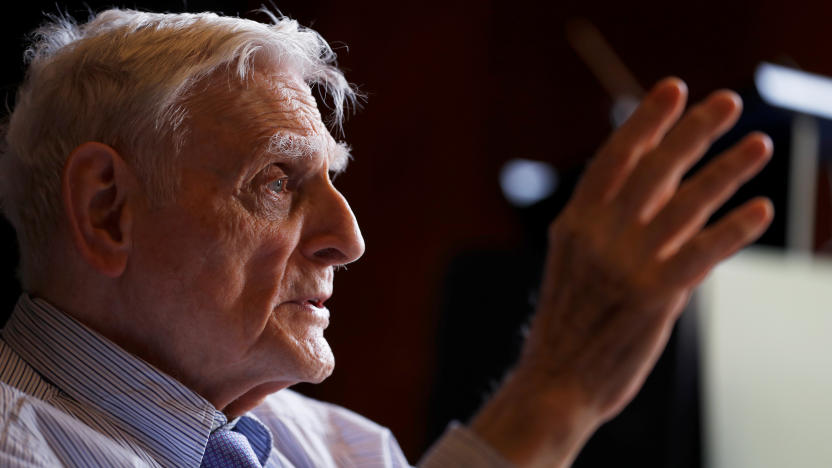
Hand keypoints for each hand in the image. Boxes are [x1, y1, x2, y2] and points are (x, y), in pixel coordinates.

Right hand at [470, 78, 772, 466]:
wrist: (554, 381)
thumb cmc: (570, 323)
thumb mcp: (577, 263)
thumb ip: (618, 223)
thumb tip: (666, 184)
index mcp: (575, 224)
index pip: (614, 159)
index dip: (645, 121)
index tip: (673, 90)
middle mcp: (598, 237)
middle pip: (652, 169)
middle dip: (692, 130)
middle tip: (727, 100)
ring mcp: (625, 266)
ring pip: (684, 205)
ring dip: (726, 170)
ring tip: (757, 144)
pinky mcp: (653, 298)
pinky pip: (701, 254)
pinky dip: (733, 229)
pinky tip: (758, 210)